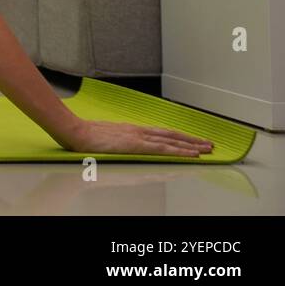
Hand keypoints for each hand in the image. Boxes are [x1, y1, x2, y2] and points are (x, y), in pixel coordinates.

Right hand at [57, 118, 212, 157]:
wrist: (75, 132)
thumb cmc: (85, 137)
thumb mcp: (106, 137)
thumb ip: (118, 140)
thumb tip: (126, 145)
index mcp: (132, 131)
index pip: (161, 133)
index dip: (179, 137)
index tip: (192, 141)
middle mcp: (139, 131)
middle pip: (171, 135)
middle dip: (191, 140)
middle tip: (209, 144)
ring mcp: (139, 138)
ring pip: (171, 141)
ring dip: (191, 145)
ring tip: (206, 149)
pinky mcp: (136, 145)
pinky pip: (164, 149)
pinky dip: (179, 151)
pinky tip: (191, 155)